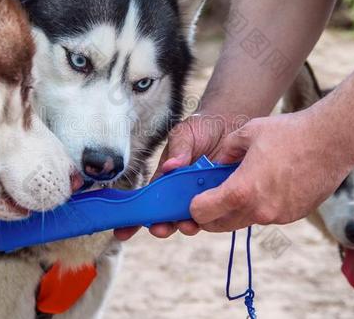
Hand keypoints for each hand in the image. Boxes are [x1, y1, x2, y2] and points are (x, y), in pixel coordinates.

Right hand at [114, 113, 245, 240]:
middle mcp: (182, 192)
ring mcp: (202, 196)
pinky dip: (214, 216)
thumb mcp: (184, 134)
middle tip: (160, 229)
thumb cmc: (202, 128)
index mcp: (166, 179)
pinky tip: (213, 215)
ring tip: (187, 225)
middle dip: (162, 226)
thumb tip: (170, 167)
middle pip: (168, 215)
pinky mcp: (223, 197)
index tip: (122, 231)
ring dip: (187, 225)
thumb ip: (179, 149)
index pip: (149, 200)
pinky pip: (217, 212)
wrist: (230, 123)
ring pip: (192, 218)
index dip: (136, 216)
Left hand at [191, 111, 350, 230]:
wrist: (331, 141)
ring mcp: (278, 216)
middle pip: (220, 225)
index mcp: (241, 191)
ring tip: (241, 184)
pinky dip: (260, 205)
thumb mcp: (246, 134)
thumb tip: (217, 163)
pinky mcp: (294, 215)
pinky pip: (267, 215)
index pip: (203, 213)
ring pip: (245, 220)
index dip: (194, 206)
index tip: (194, 197)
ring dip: (236, 209)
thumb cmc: (288, 133)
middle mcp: (258, 210)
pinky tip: (268, 183)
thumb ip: (225, 152)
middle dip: (210, 214)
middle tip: (209, 197)